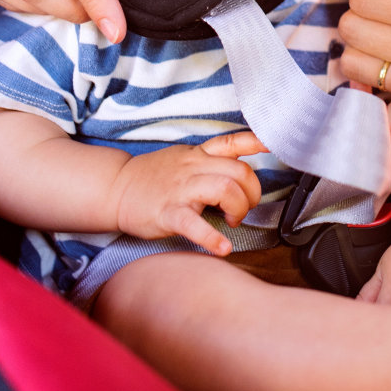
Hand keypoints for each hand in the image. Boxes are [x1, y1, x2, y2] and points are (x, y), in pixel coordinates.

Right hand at [105, 131, 268, 255]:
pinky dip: (211, 238)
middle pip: (240, 172)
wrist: (116, 188)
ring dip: (238, 208)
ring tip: (232, 221)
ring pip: (224, 189)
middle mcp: (193, 168)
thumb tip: (240, 170)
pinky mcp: (169, 213)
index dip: (256, 142)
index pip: (232, 142)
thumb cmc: (152, 178)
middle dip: (252, 193)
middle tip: (243, 208)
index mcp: (199, 155)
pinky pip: (194, 224)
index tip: (273, 147)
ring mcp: (181, 189)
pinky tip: (222, 248)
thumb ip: (211, 161)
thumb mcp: (183, 158)